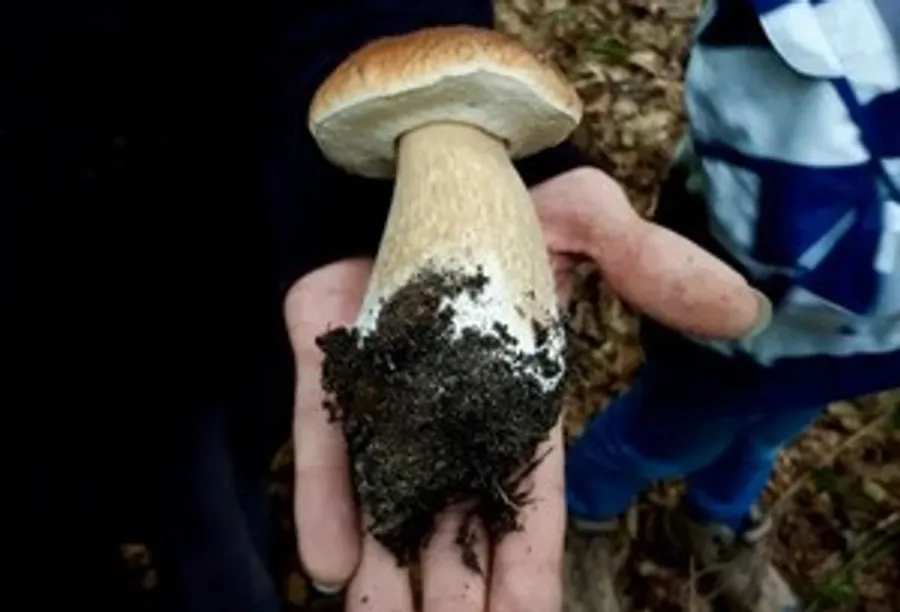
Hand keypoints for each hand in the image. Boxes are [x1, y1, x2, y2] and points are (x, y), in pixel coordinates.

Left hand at [284, 167, 767, 611]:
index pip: (528, 503)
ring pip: (390, 498)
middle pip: (456, 522)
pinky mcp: (333, 361)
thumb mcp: (592, 222)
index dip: (527, 570)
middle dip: (454, 593)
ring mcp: (390, 390)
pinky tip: (329, 563)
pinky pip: (326, 439)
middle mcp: (454, 409)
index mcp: (517, 397)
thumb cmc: (514, 188)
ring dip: (386, 574)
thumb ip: (655, 269)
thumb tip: (743, 310)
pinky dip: (327, 499)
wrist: (426, 150)